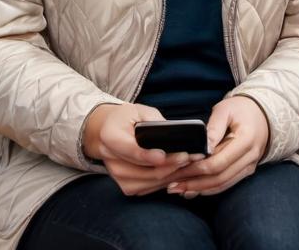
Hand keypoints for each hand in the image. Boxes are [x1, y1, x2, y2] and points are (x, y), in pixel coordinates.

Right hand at [84, 103, 204, 195]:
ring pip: (151, 182)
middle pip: (145, 170)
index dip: (147, 156)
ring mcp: (118, 176)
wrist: (106, 132)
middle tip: (191, 157)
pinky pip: (150, 188)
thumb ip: (155, 122)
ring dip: (173, 175)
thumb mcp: (139, 111)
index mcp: (110, 136)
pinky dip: (166, 181)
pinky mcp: (126, 186)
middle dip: (171, 165)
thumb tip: (176, 135)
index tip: (164, 155)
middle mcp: (111, 160)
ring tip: (190, 164)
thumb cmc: (126, 119)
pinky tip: (179, 172)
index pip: (130, 150)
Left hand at [164, 95, 269, 197]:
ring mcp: (249, 166)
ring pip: (222, 184)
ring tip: (178, 189)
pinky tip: (192, 190)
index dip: (196, 168)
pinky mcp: (245, 171)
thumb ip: (213, 128)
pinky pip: (227, 184)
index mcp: (246, 140)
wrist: (262, 115)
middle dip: (194, 183)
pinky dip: (209, 189)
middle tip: (171, 184)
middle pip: (219, 177)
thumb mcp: (225, 110)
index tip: (177, 169)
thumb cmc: (240, 109)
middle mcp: (250, 157)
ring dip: (199, 189)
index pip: (218, 161)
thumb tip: (202, 147)